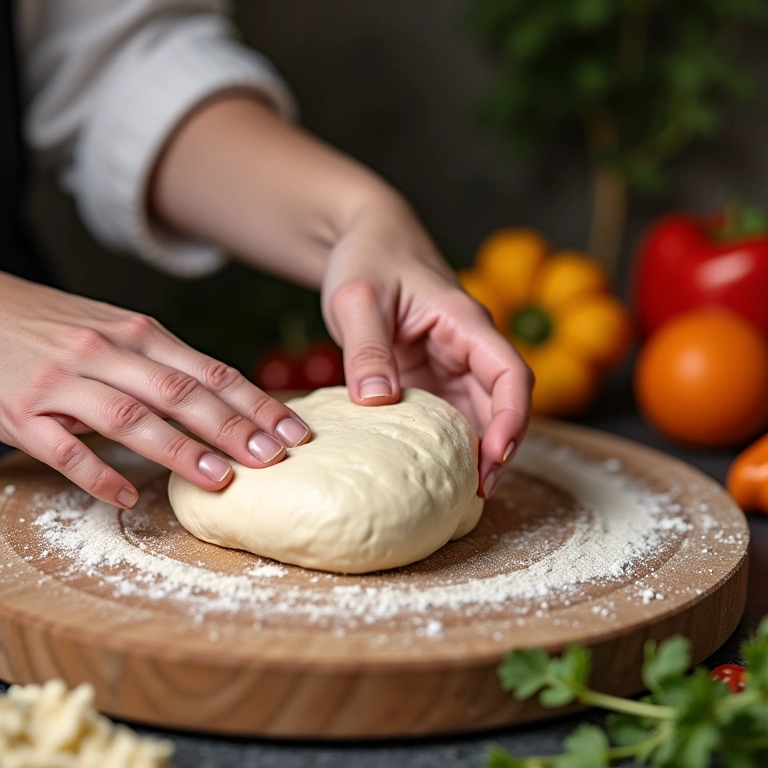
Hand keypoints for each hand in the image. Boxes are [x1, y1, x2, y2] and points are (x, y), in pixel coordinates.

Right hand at [0, 273, 310, 506]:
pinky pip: (63, 450)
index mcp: (141, 334)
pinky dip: (97, 474)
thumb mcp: (120, 333)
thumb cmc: (62, 328)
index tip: (293, 433)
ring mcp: (64, 382)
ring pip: (129, 417)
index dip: (257, 404)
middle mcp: (108, 352)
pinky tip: (128, 496)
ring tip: (220, 479)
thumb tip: (231, 402)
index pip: (212, 372)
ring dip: (178, 450)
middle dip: (232, 427)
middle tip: (272, 459)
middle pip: (180, 393)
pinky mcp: (23, 412)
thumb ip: (168, 364)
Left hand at [322, 196, 532, 497]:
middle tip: (475, 493)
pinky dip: (448, 440)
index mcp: (463, 321)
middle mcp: (467, 345)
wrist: (367, 240)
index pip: (509, 373)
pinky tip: (434, 466)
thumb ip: (366, 348)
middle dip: (499, 448)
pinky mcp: (432, 375)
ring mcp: (451, 362)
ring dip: (477, 449)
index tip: (496, 456)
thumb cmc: (367, 257)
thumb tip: (378, 402)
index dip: (512, 418)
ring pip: (480, 411)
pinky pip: (449, 412)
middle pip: (503, 401)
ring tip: (459, 492)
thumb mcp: (357, 298)